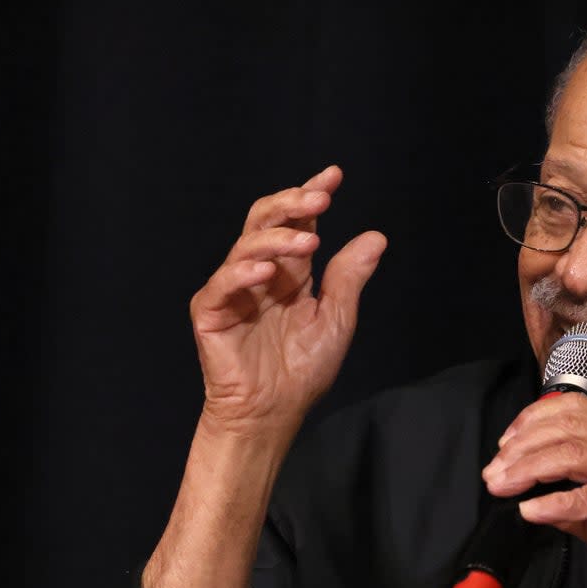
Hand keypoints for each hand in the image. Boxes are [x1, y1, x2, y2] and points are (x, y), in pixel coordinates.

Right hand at [190, 165, 385, 431]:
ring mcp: (232, 289)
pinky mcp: (210, 312)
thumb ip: (349, 278)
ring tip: (309, 241)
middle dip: (292, 203)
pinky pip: (222, 284)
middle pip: (266, 220)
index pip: (298, 222)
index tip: (334, 175)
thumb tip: (376, 236)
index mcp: (291, 271)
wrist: (275, 412)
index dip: (311, 194)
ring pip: (246, 245)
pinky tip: (266, 272)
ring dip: (278, 238)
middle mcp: (260, 273)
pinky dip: (242, 273)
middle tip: (319, 197)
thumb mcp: (337, 320)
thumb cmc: (302, 371)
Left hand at [481, 393, 586, 587]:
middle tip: (493, 473)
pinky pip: (586, 495)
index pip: (573, 408)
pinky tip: (530, 510)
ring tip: (502, 486)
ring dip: (527, 470)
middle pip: (565, 428)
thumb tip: (524, 488)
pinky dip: (553, 503)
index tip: (504, 444)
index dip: (532, 421)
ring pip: (570, 454)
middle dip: (520, 449)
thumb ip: (568, 492)